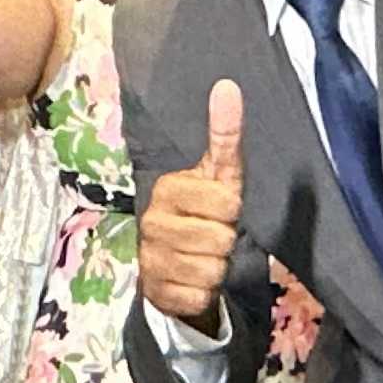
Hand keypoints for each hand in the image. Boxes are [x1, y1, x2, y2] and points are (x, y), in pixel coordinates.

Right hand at [139, 78, 246, 327]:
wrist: (174, 265)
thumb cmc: (204, 213)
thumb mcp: (219, 175)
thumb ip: (224, 135)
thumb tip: (227, 86)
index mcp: (167, 189)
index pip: (227, 203)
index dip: (233, 211)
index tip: (220, 210)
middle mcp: (151, 222)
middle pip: (220, 239)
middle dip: (225, 242)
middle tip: (212, 237)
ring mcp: (149, 259)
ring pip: (211, 271)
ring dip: (217, 269)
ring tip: (203, 259)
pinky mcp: (153, 293)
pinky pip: (198, 297)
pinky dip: (203, 293)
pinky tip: (192, 281)